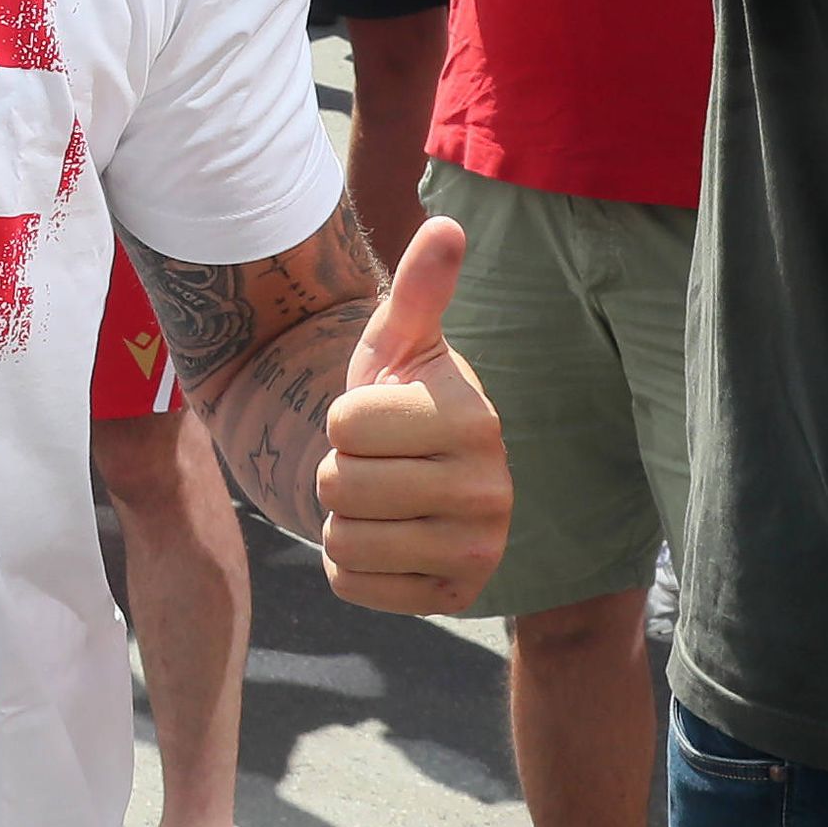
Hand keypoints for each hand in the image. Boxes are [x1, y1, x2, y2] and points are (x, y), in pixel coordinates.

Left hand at [317, 218, 510, 615]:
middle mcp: (489, 489)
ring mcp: (478, 551)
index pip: (342, 424)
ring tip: (381, 500)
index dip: (343, 418)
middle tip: (376, 463)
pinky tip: (386, 540)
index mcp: (474, 418)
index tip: (378, 417)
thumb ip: (418, 289)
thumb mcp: (401, 343)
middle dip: (338, 471)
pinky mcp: (454, 599)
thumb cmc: (402, 400)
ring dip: (343, 519)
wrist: (426, 481)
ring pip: (342, 540)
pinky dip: (350, 566)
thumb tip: (447, 227)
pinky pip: (350, 585)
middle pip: (338, 484)